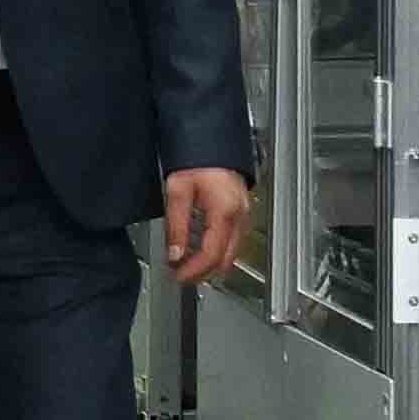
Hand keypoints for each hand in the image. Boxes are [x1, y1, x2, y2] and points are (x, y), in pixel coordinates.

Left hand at [158, 165, 254, 287]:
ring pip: (231, 255)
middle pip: (225, 261)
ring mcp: (244, 217)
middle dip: (202, 274)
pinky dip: (216, 253)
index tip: (177, 276)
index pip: (211, 255)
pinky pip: (232, 244)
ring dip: (209, 266)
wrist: (213, 143)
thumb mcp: (178, 192)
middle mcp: (239, 217)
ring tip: (186, 265)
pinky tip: (199, 252)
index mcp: (224, 212)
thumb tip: (175, 255)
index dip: (193, 271)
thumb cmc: (197, 161)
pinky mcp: (242, 215)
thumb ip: (176, 226)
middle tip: (180, 276)